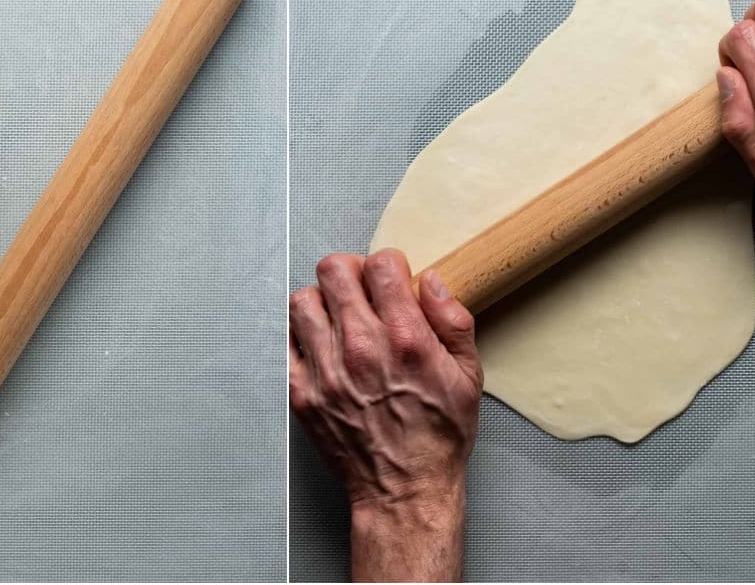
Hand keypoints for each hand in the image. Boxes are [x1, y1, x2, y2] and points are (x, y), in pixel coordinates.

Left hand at [289, 249, 482, 581]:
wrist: (404, 490)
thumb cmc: (437, 437)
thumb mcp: (469, 376)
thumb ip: (453, 321)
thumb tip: (433, 282)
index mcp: (405, 339)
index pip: (381, 264)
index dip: (389, 264)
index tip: (392, 279)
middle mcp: (360, 348)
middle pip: (334, 270)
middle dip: (351, 272)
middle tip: (362, 290)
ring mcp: (325, 370)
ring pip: (303, 300)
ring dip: (322, 301)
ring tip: (339, 318)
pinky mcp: (302, 392)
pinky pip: (285, 340)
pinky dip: (301, 335)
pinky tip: (321, 346)